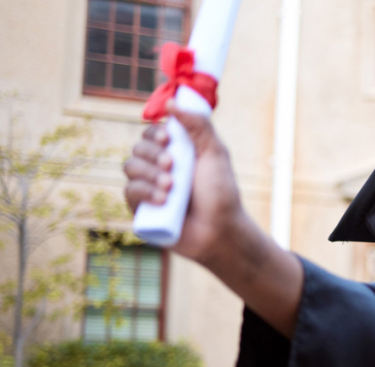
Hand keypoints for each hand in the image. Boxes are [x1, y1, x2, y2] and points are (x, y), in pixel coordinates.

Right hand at [123, 100, 247, 265]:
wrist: (221, 231)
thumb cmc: (222, 193)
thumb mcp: (215, 153)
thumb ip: (198, 125)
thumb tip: (171, 103)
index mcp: (176, 152)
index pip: (152, 133)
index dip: (155, 133)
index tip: (167, 139)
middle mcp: (160, 168)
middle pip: (139, 147)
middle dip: (154, 154)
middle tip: (173, 166)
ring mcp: (149, 187)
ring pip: (130, 167)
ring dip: (150, 174)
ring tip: (172, 187)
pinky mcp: (142, 208)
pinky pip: (129, 191)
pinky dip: (144, 192)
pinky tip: (163, 200)